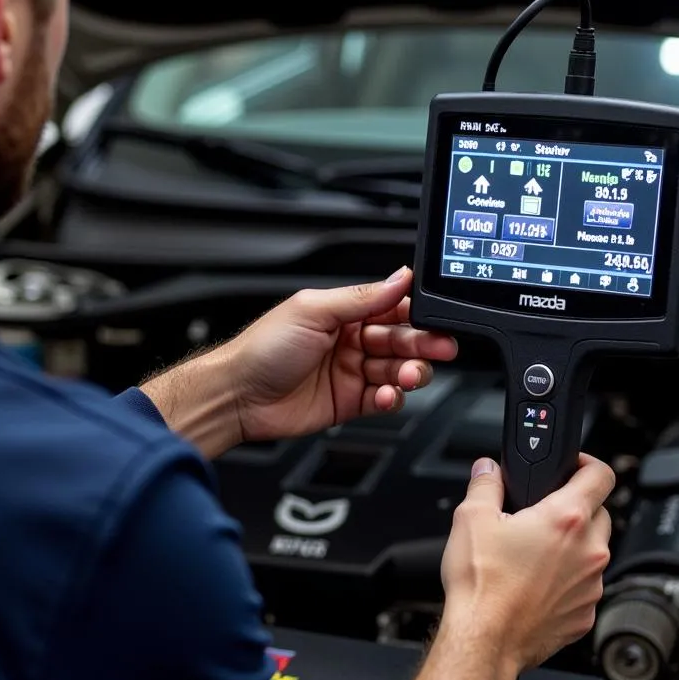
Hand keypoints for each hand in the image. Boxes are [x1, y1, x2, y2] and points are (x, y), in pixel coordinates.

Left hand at [228, 266, 458, 442]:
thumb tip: (399, 277)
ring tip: (407, 376)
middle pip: (402, 340)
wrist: (238, 395)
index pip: (392, 308)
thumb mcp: (313, 311)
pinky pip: (384, 399)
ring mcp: (351, 372)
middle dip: (423, 344)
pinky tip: (388, 395)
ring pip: (397, 370)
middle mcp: (351, 340)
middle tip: (440, 348)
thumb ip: (361, 297)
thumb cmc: (263, 349)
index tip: (436, 319)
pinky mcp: (349, 402)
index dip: (417, 314)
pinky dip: (392, 397)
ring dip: (409, 372)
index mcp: (343, 312)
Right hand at [440, 455, 613, 672]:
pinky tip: (535, 584)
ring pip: (593, 553)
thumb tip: (488, 470)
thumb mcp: (471, 518)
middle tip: (543, 513)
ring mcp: (591, 586)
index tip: (574, 466)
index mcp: (566, 519)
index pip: (601, 475)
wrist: (484, 641)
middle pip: (600, 513)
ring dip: (573, 547)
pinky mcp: (585, 615)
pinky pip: (585, 588)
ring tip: (534, 554)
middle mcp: (589, 551)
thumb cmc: (481, 585)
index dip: (587, 463)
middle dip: (576, 507)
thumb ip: (485, 484)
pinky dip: (568, 582)